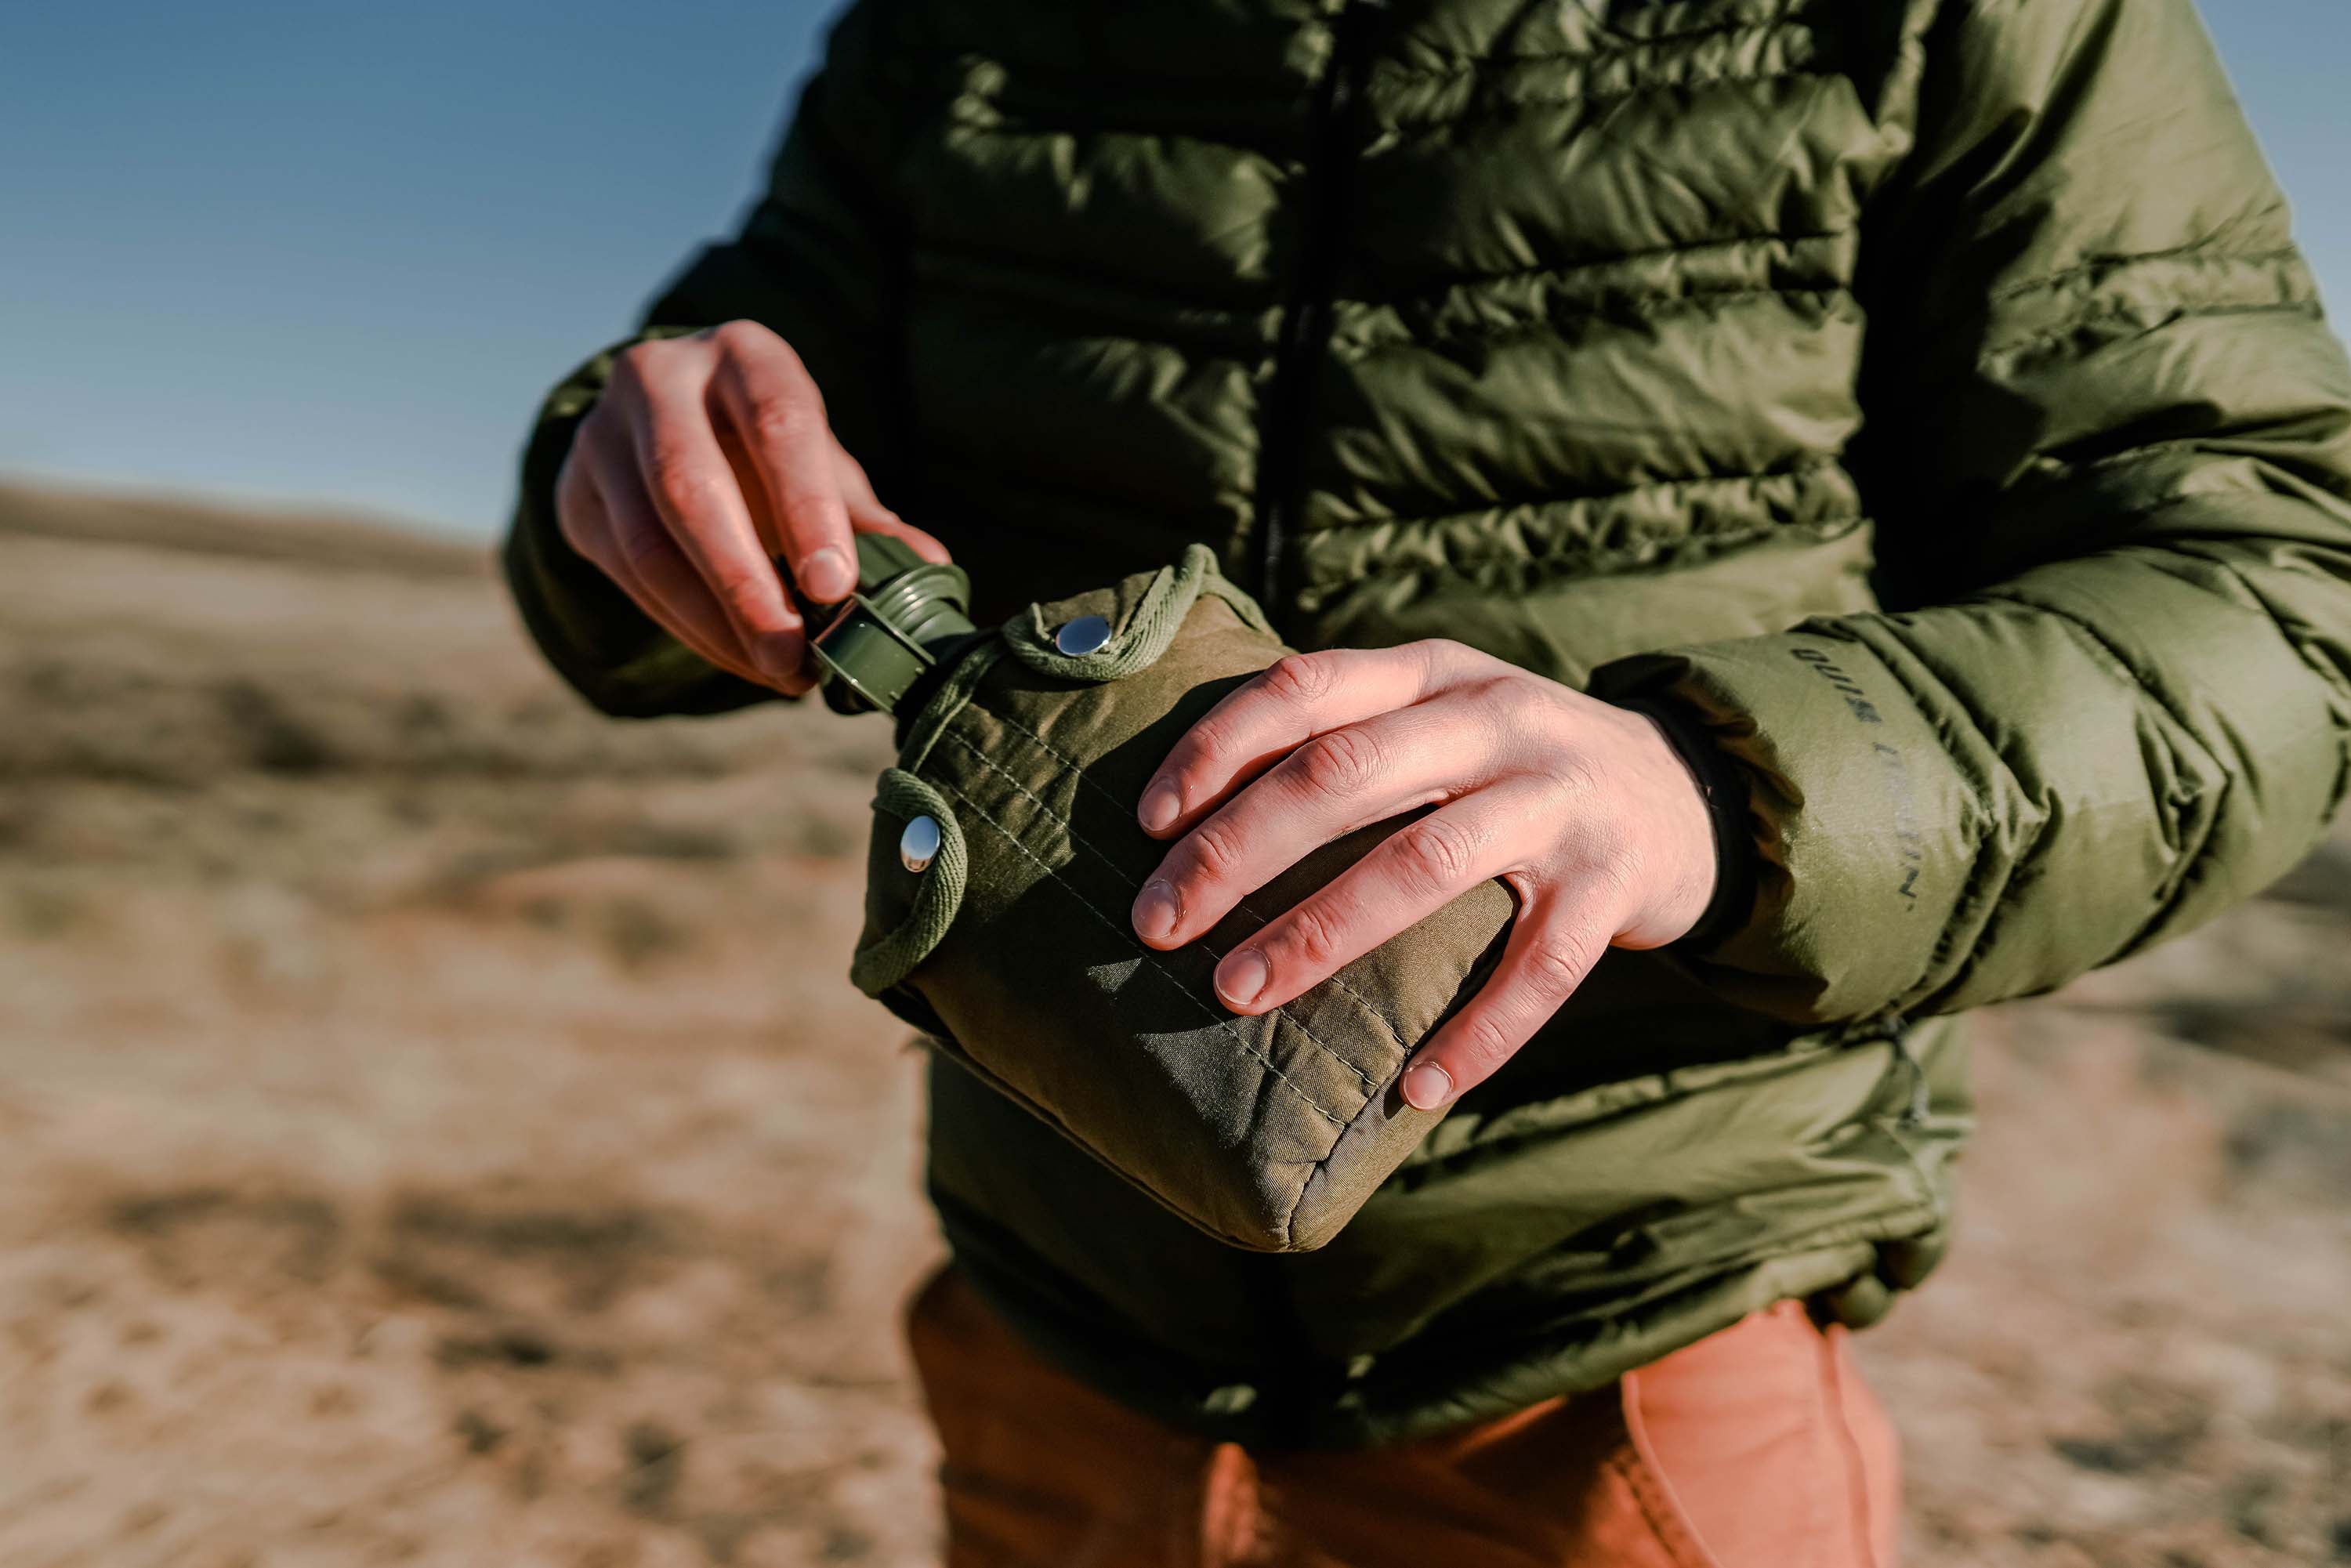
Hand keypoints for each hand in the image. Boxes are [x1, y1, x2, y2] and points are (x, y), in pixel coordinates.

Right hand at [553, 320, 947, 694]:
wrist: (667, 421)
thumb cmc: (768, 447)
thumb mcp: (820, 463)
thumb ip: (865, 516)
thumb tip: (928, 569)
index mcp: (743, 355)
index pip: (777, 425)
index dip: (807, 510)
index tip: (836, 588)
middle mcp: (659, 377)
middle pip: (691, 487)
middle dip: (747, 586)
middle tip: (794, 658)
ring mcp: (603, 433)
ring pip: (648, 542)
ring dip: (715, 623)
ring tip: (776, 671)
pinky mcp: (574, 489)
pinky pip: (626, 574)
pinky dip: (687, 627)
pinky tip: (736, 657)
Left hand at [1129, 641, 1718, 1109]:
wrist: (1685, 791)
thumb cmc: (1511, 766)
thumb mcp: (1437, 713)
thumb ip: (1342, 737)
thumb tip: (1186, 822)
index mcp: (1433, 672)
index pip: (1304, 689)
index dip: (1215, 750)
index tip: (1147, 825)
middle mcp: (1496, 721)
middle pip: (1345, 773)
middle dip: (1236, 850)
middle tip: (1157, 925)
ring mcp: (1560, 802)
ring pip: (1425, 862)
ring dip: (1321, 931)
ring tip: (1237, 991)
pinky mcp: (1612, 886)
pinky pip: (1538, 970)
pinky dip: (1476, 1034)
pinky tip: (1413, 1091)